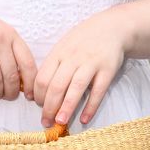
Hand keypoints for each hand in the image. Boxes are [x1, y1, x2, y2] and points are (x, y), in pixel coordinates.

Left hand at [33, 11, 127, 129]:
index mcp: (59, 54)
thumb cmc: (83, 40)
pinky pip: (98, 91)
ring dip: (67, 108)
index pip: (43, 78)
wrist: (112, 27)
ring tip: (60, 122)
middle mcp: (73, 58)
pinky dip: (91, 107)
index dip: (38, 96)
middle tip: (46, 122)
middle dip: (49, 107)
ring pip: (76, 89)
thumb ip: (52, 66)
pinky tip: (85, 119)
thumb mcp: (64, 46)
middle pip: (57, 86)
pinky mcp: (108, 70)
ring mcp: (91, 64)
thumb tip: (37, 91)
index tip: (38, 107)